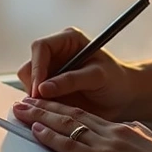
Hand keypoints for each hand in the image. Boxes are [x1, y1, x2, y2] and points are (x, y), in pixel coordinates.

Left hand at [11, 97, 151, 151]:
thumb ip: (141, 142)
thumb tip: (136, 140)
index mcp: (125, 129)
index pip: (89, 116)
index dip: (67, 108)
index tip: (50, 104)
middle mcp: (112, 132)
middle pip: (72, 113)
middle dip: (46, 106)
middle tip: (25, 99)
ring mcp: (105, 145)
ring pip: (65, 124)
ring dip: (40, 116)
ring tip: (21, 109)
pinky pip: (68, 145)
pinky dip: (49, 137)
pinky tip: (35, 131)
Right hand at [16, 27, 138, 120]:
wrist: (123, 97)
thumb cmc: (116, 80)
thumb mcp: (97, 77)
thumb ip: (71, 80)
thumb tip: (43, 88)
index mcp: (68, 39)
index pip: (41, 47)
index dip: (37, 68)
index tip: (40, 90)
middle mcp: (56, 53)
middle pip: (30, 65)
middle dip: (34, 85)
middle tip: (45, 104)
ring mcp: (51, 70)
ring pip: (29, 82)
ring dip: (36, 97)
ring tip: (55, 107)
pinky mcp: (49, 88)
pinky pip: (35, 96)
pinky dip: (39, 105)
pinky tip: (53, 111)